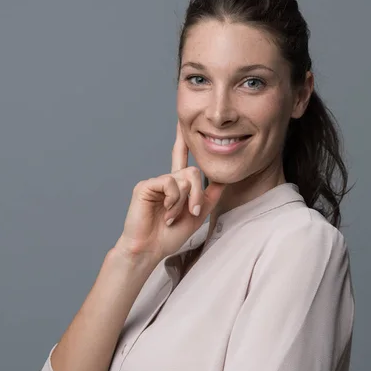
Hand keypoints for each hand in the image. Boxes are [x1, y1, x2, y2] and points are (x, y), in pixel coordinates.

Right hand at [114, 123, 224, 266]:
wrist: (150, 249)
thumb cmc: (169, 236)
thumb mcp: (198, 215)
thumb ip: (209, 196)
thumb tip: (224, 180)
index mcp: (176, 186)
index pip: (181, 158)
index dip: (182, 139)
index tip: (182, 121)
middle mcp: (166, 181)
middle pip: (193, 172)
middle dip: (197, 194)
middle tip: (192, 212)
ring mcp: (156, 182)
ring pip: (184, 178)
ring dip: (184, 202)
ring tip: (172, 217)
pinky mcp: (146, 185)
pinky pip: (170, 184)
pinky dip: (173, 201)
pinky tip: (165, 211)